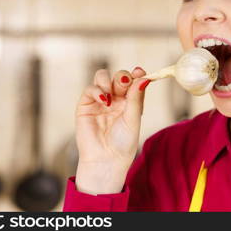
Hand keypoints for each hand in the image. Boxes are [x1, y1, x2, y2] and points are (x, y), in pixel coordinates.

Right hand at [74, 67, 149, 193]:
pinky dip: (97, 90)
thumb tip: (144, 77)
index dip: (136, 74)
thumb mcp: (134, 118)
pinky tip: (104, 100)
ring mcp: (100, 100)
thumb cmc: (123, 142)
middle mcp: (116, 98)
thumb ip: (136, 97)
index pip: (133, 80)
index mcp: (130, 100)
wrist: (106, 159)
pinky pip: (90, 89)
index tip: (140, 71)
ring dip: (108, 81)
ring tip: (111, 96)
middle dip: (122, 77)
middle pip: (119, 76)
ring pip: (102, 77)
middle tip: (124, 83)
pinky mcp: (86, 104)